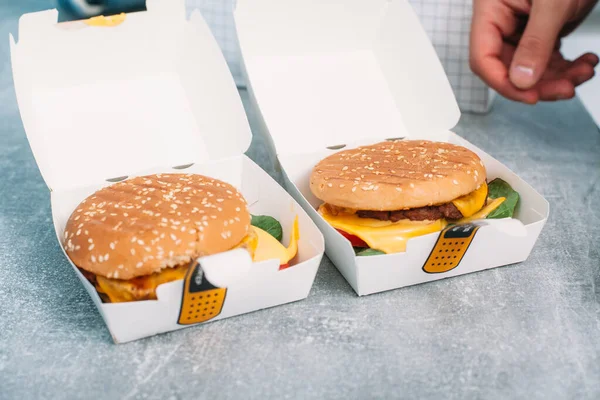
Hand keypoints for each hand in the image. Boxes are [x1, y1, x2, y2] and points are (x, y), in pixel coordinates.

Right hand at [470, 0, 598, 103]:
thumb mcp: (552, 3)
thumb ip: (536, 42)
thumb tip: (521, 81)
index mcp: (491, 10)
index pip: (483, 58)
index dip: (503, 82)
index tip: (530, 95)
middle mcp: (503, 21)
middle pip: (509, 68)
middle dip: (540, 82)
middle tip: (565, 89)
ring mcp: (522, 27)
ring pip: (531, 68)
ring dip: (559, 77)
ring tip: (583, 73)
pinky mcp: (542, 30)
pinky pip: (548, 59)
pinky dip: (568, 67)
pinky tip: (585, 64)